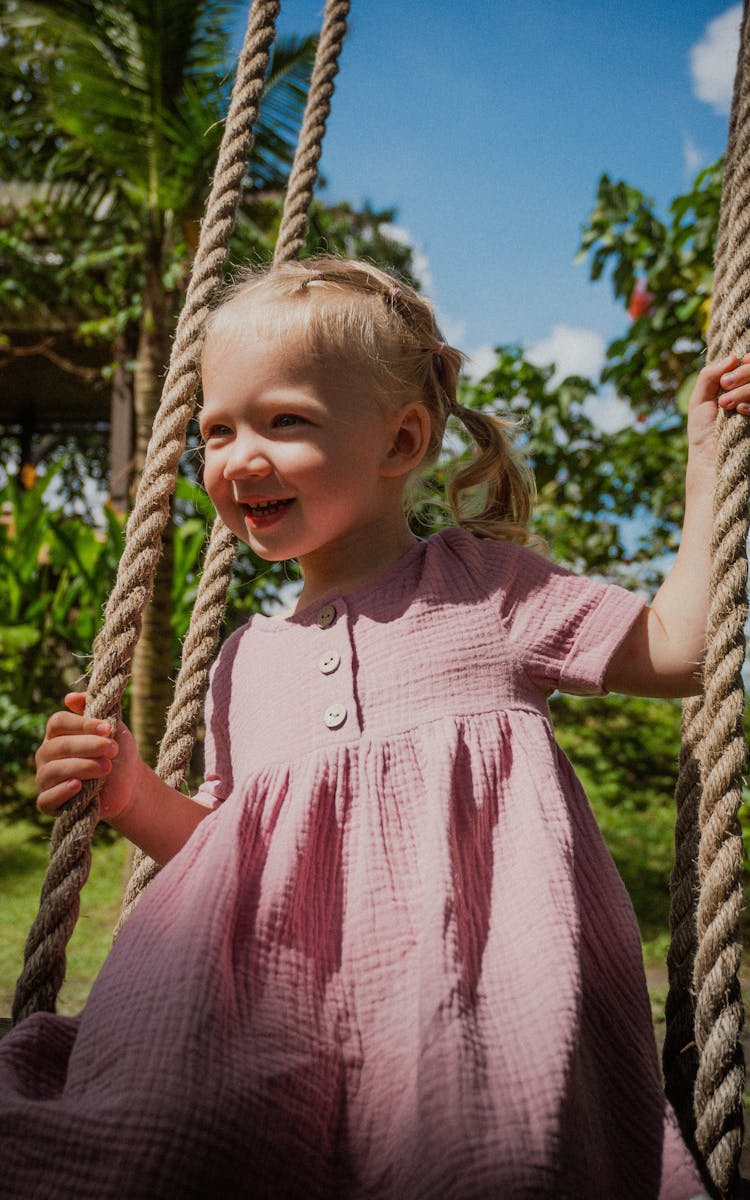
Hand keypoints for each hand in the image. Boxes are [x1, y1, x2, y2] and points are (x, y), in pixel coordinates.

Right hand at [35, 692, 139, 820]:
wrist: (129, 785)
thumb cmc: (117, 753)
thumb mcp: (112, 728)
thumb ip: (94, 709)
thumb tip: (70, 697)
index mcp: (58, 734)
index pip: (58, 723)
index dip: (82, 724)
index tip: (107, 729)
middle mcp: (46, 755)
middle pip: (58, 746)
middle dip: (88, 746)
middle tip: (112, 750)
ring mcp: (45, 779)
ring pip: (53, 771)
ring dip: (82, 767)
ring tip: (106, 768)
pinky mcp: (49, 803)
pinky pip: (46, 799)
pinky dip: (61, 792)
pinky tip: (78, 785)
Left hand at [687, 353, 749, 460]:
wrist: (709, 459)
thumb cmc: (703, 430)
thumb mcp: (700, 398)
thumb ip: (710, 375)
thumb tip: (734, 358)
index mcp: (742, 385)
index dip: (747, 362)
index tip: (732, 369)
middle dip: (744, 373)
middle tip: (725, 384)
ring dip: (746, 389)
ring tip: (726, 403)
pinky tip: (741, 410)